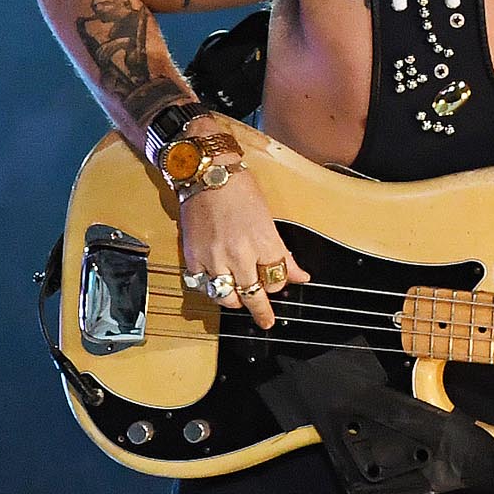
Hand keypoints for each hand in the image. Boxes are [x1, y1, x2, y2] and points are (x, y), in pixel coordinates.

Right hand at [173, 144, 306, 330]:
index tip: (277, 282)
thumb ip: (281, 251)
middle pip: (254, 296)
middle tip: (266, 321)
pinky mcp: (193, 257)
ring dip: (235, 302)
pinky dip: (211, 287)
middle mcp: (240, 255)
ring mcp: (214, 258)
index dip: (278, 283)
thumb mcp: (268, 218)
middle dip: (262, 312)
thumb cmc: (240, 188)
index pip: (277, 280)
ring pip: (226, 297)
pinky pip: (203, 285)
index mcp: (263, 243)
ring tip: (238, 300)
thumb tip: (300, 275)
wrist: (205, 172)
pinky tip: (216, 284)